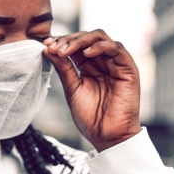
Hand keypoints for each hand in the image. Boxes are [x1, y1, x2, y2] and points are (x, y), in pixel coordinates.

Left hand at [43, 30, 140, 151]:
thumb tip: (47, 49)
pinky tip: (86, 53)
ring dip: (81, 40)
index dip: (61, 41)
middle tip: (54, 46)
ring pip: (100, 38)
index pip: (75, 45)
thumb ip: (63, 68)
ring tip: (65, 49)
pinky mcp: (128, 69)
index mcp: (88, 66)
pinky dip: (101, 46)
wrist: (107, 136)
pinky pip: (117, 48)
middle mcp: (102, 62)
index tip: (46, 44)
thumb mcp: (72, 89)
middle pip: (86, 38)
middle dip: (68, 39)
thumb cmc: (90, 117)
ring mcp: (115, 64)